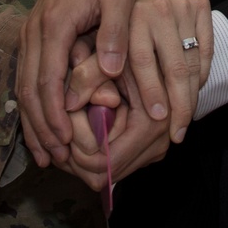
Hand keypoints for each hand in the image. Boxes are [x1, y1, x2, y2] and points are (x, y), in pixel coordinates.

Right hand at [17, 0, 134, 167]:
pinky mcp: (34, 39)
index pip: (48, 79)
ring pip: (23, 87)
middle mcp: (35, 33)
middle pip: (29, 90)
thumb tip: (111, 72)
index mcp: (55, 25)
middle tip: (56, 159)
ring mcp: (30, 35)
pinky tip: (42, 128)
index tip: (66, 141)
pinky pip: (27, 78)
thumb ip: (115, 34)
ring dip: (33, 122)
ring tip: (47, 155)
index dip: (55, 114)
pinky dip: (32, 107)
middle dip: (41, 127)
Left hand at [62, 62, 169, 191]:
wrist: (163, 52)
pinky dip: (97, 151)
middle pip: (102, 175)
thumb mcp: (108, 59)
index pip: (101, 163)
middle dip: (77, 154)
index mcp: (150, 124)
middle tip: (65, 121)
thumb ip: (86, 76)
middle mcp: (159, 143)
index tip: (67, 116)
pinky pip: (117, 163)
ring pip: (108, 174)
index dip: (75, 147)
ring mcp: (156, 149)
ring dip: (85, 154)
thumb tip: (68, 104)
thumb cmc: (136, 51)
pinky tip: (86, 126)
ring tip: (74, 122)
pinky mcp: (151, 149)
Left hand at [97, 0, 211, 144]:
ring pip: (194, 64)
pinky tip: (192, 93)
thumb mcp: (95, 46)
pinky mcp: (201, 5)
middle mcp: (159, 7)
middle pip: (176, 68)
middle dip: (179, 107)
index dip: (151, 93)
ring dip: (191, 97)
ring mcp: (183, 5)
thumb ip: (88, 76)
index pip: (144, 62)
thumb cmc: (114, 31)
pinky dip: (203, 75)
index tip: (158, 121)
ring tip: (184, 122)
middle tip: (177, 135)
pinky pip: (207, 51)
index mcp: (130, 16)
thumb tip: (73, 105)